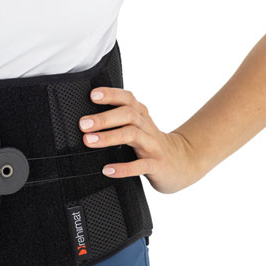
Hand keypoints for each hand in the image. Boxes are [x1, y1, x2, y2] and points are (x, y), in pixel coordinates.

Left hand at [80, 85, 200, 194]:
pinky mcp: (156, 165)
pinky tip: (107, 170)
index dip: (111, 94)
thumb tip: (85, 118)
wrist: (182, 163)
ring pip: (132, 135)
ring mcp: (153, 145)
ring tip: (89, 141)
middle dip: (104, 118)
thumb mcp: (138, 127)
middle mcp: (147, 127)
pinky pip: (140, 166)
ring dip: (109, 137)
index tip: (92, 95)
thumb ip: (118, 119)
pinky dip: (123, 168)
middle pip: (128, 115)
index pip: (128, 99)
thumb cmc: (150, 143)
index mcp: (141, 115)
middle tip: (83, 124)